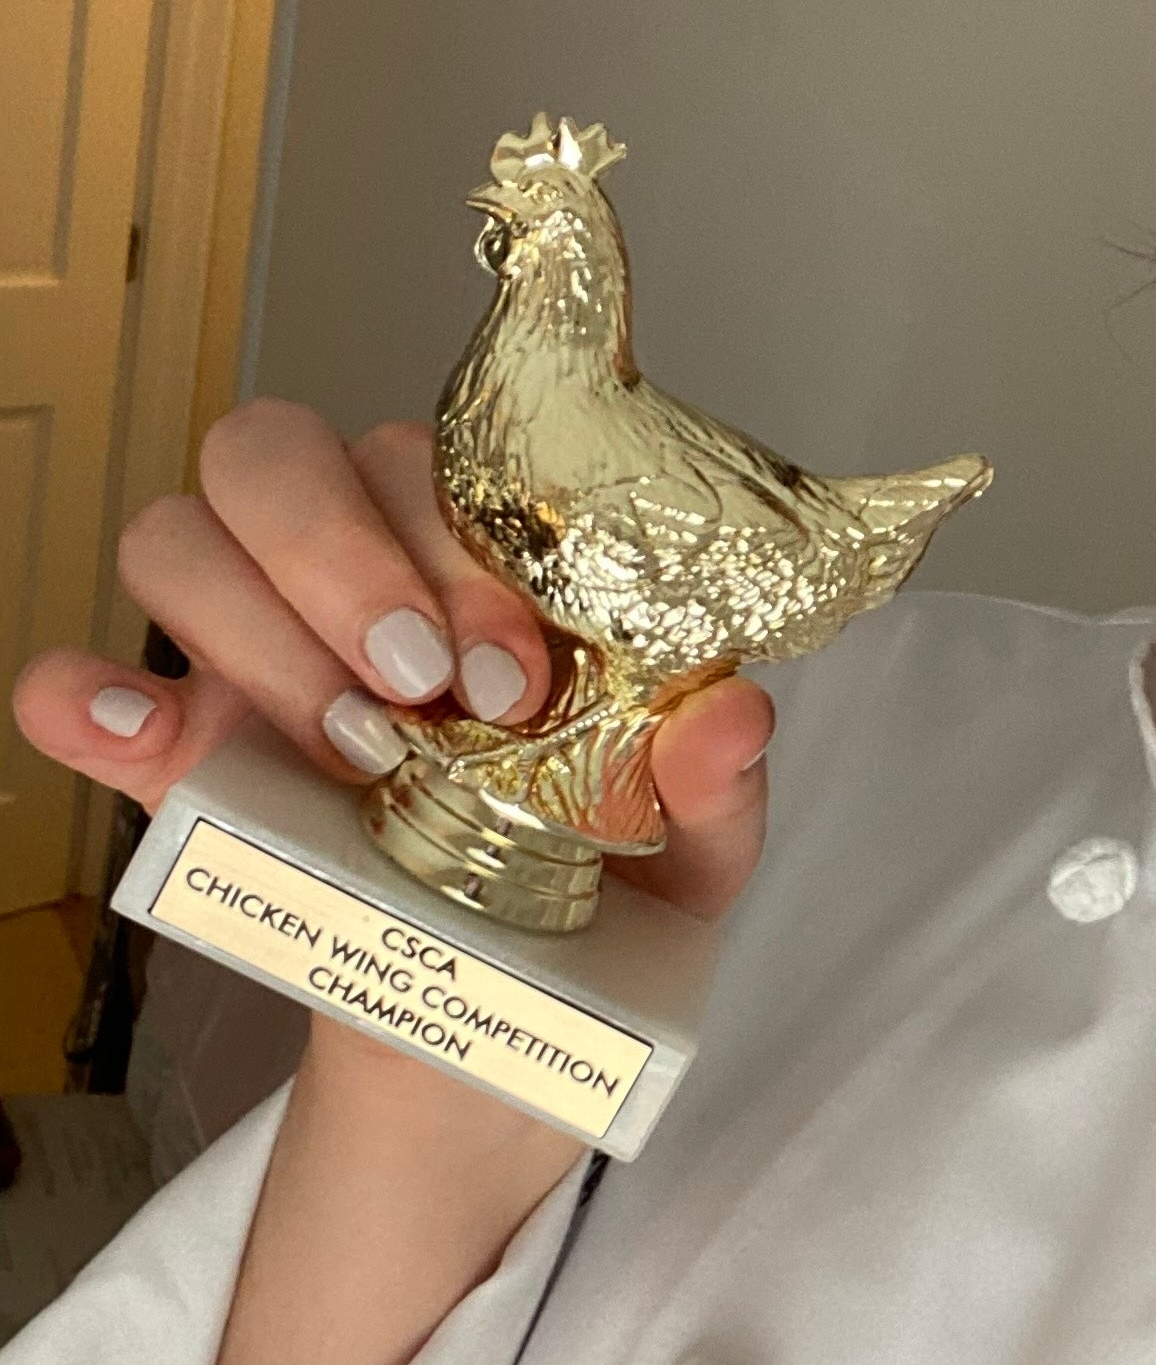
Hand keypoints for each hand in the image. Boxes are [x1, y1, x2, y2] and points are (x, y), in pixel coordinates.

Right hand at [10, 398, 778, 1364]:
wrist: (510, 1039)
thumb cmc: (610, 890)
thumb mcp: (696, 846)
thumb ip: (719, 778)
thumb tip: (731, 716)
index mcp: (480, 556)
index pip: (437, 457)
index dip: (461, 542)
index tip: (515, 674)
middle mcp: (351, 573)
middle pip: (281, 455)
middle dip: (343, 557)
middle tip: (421, 695)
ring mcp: (250, 658)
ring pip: (179, 540)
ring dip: (251, 629)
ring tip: (351, 753)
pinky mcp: (176, 760)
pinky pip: (84, 689)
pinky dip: (89, 693)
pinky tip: (133, 730)